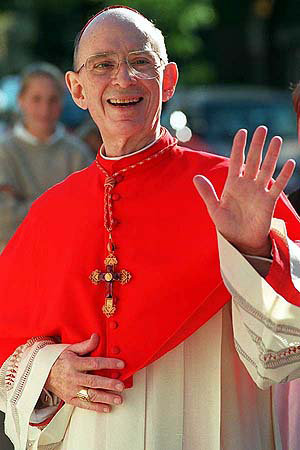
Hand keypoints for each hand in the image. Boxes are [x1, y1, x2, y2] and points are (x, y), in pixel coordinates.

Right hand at [45, 333, 124, 412]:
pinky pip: (84, 405)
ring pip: (90, 395)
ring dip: (106, 398)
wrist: (44, 373)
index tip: (121, 364)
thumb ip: (86, 345)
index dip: (108, 363)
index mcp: (75, 363)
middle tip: (121, 386)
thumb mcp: (71, 349)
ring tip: (119, 399)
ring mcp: (71, 390)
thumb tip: (97, 337)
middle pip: (93, 381)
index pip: (94, 363)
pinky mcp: (70, 399)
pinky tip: (107, 408)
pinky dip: (96, 407)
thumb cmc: (60, 360)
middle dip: (109, 384)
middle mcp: (73, 378)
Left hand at [193, 126, 294, 256]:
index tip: (242, 132)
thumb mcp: (214, 209)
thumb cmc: (227, 225)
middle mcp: (247, 185)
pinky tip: (289, 163)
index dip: (239, 147)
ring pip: (267, 169)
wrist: (241, 241)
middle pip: (253, 160)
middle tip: (262, 128)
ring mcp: (259, 192)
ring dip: (272, 155)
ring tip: (276, 139)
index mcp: (233, 184)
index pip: (237, 161)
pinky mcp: (269, 201)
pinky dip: (284, 176)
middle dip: (257, 145)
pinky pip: (277, 186)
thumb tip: (196, 177)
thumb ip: (207, 193)